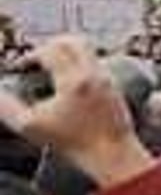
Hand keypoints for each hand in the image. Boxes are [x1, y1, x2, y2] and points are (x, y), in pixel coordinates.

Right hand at [0, 36, 151, 186]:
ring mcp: (107, 77)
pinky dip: (80, 63)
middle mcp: (94, 73)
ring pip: (87, 48)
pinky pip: (96, 61)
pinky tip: (69, 81)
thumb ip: (6, 107)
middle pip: (71, 40)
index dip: (29, 56)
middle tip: (35, 61)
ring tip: (51, 68)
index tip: (19, 69)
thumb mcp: (31, 126)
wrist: (112, 154)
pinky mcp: (115, 84)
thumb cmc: (72, 142)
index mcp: (73, 80)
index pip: (49, 50)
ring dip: (66, 52)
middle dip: (49, 46)